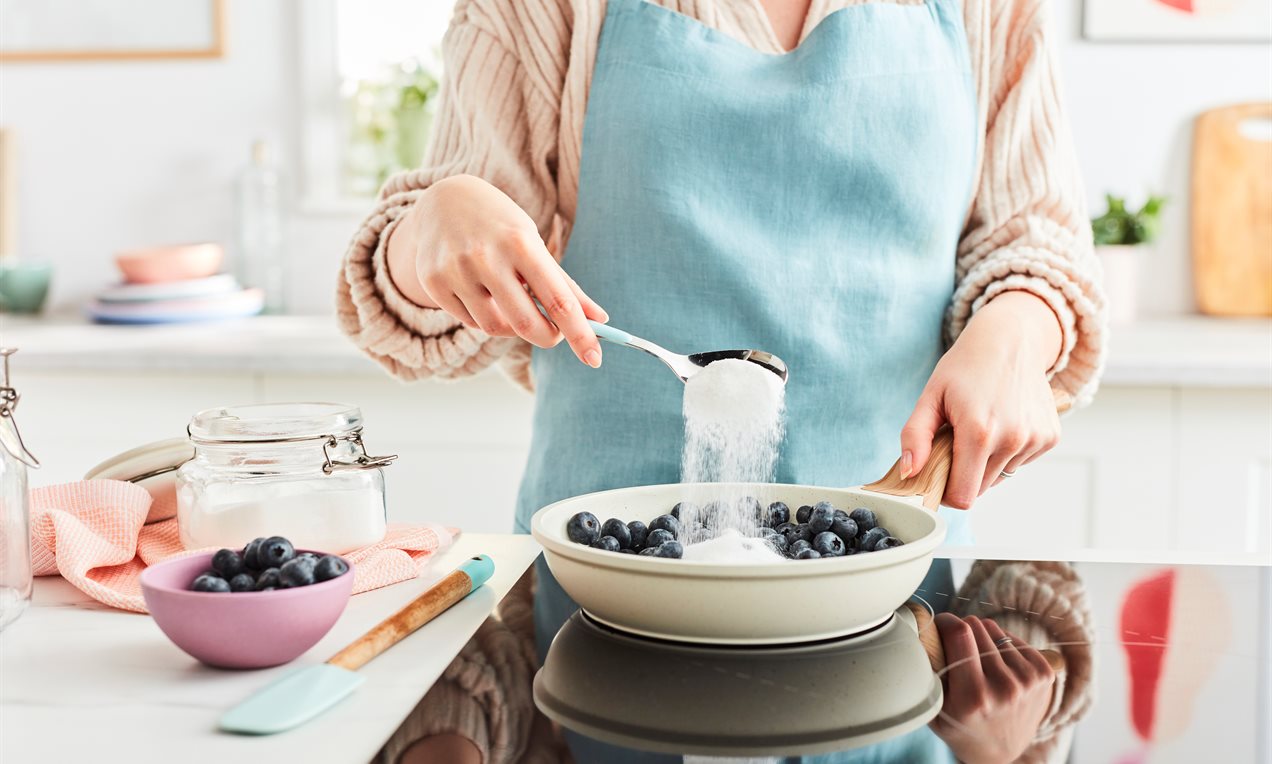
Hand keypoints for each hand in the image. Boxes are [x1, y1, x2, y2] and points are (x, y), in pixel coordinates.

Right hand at [386, 174, 608, 366]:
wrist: (444, 200)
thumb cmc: (501, 226)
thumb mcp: (534, 244)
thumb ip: (565, 285)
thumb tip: (600, 320)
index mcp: (522, 243)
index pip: (558, 301)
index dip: (579, 334)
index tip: (595, 359)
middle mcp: (487, 256)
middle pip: (527, 324)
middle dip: (548, 338)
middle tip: (554, 334)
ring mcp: (456, 270)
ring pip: (496, 328)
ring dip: (514, 328)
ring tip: (513, 304)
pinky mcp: (433, 282)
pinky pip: (470, 322)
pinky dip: (485, 318)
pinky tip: (483, 295)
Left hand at [899, 291, 1061, 508]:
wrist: (1011, 339)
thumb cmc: (965, 367)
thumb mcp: (931, 396)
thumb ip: (915, 437)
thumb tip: (909, 473)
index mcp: (979, 432)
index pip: (963, 496)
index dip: (945, 491)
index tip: (938, 472)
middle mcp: (1013, 439)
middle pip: (980, 489)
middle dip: (964, 472)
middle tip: (957, 440)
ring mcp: (1036, 439)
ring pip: (1000, 476)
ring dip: (986, 462)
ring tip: (981, 426)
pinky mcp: (1051, 437)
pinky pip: (1020, 463)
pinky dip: (1008, 451)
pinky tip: (1003, 422)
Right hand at [930, 614, 1055, 763]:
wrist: (1002, 750)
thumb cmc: (961, 726)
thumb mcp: (935, 708)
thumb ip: (928, 673)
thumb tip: (925, 629)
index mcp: (973, 698)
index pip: (960, 634)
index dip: (945, 621)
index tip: (939, 625)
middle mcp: (1005, 688)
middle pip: (976, 626)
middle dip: (961, 630)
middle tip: (956, 647)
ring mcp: (1028, 680)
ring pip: (994, 629)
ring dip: (981, 639)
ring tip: (978, 662)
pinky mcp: (1044, 673)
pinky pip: (1012, 637)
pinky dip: (1000, 645)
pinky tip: (996, 665)